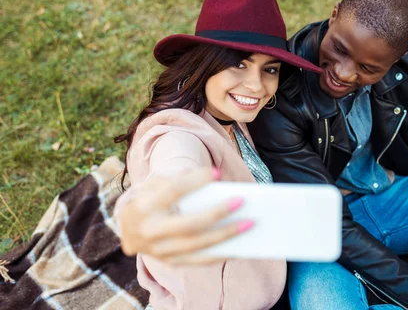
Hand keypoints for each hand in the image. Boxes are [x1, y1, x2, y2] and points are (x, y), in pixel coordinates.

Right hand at [119, 168, 252, 263]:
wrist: (128, 228)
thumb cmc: (151, 198)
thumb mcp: (156, 183)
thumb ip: (179, 178)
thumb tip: (212, 178)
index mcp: (143, 206)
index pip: (172, 192)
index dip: (195, 181)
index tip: (217, 173)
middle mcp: (149, 232)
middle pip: (188, 224)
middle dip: (217, 212)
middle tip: (242, 201)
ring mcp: (160, 251)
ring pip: (197, 245)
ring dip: (226, 235)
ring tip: (250, 223)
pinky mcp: (171, 262)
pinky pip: (200, 260)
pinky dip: (221, 253)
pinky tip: (241, 244)